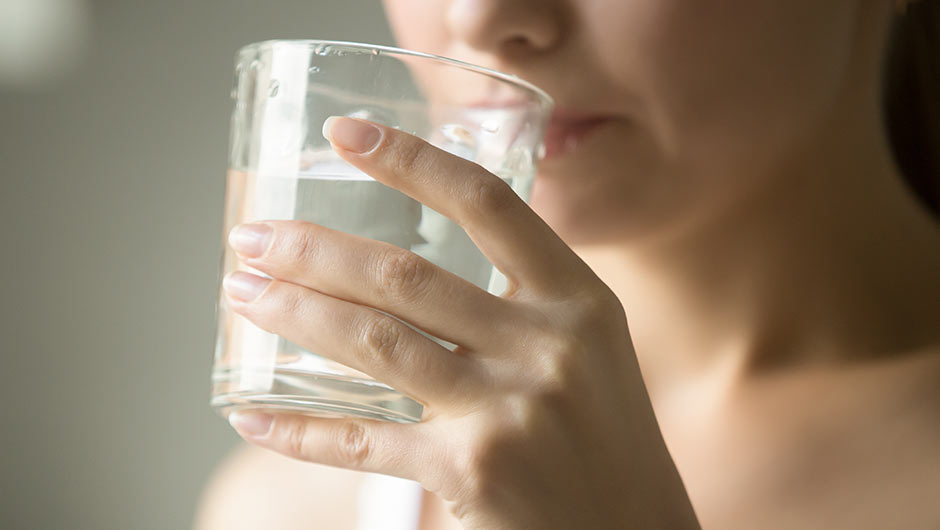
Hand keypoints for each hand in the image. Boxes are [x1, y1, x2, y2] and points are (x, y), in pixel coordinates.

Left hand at [222, 117, 698, 528]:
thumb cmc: (602, 433)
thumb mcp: (588, 346)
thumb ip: (520, 299)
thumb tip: (410, 266)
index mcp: (578, 299)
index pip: (488, 202)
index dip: (411, 160)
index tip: (343, 134)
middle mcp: (546, 345)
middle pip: (406, 276)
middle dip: (313, 250)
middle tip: (252, 239)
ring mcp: (508, 411)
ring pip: (376, 343)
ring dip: (295, 314)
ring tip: (242, 294)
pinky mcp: (471, 474)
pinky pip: (364, 443)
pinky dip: (299, 429)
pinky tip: (252, 414)